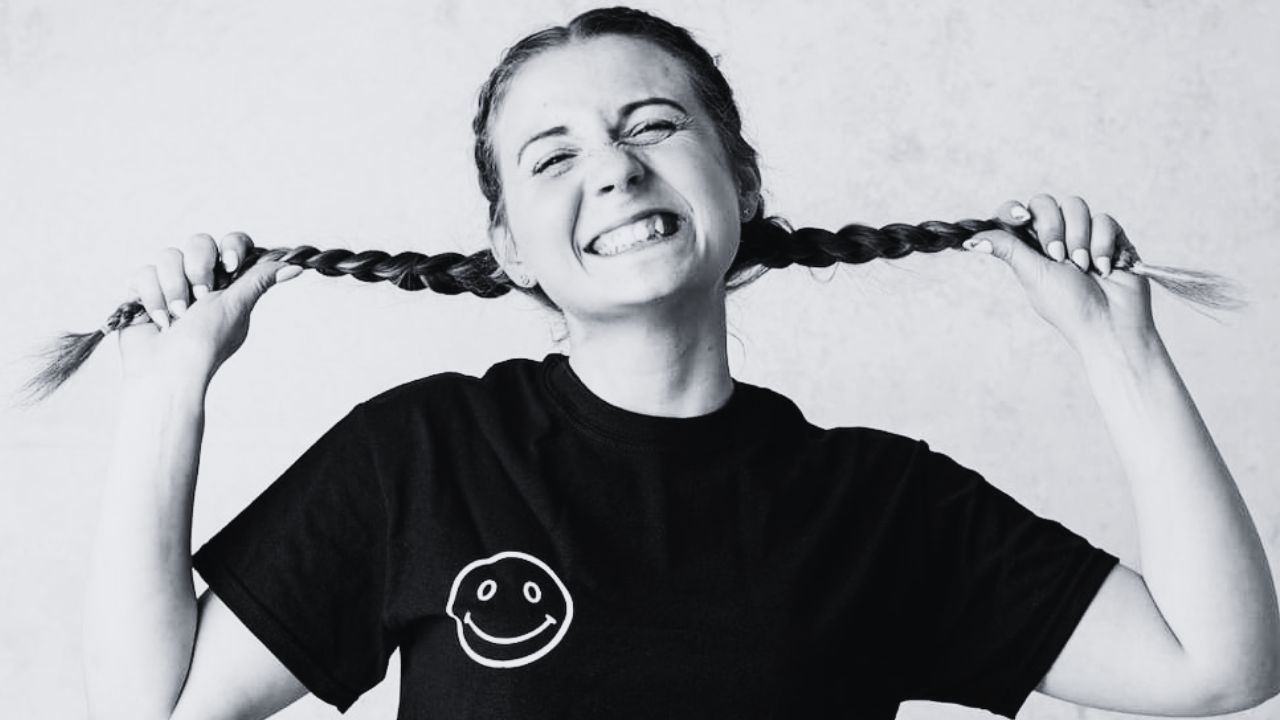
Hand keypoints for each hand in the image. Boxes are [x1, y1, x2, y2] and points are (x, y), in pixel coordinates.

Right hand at [117, 232, 303, 385]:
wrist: (168, 372)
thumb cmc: (206, 343)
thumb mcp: (237, 307)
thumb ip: (259, 280)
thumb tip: (297, 267)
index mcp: (227, 282)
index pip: (232, 243)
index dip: (231, 247)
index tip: (231, 265)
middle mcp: (199, 280)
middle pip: (199, 242)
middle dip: (198, 269)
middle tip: (200, 298)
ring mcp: (169, 285)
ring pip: (168, 256)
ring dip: (174, 288)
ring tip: (177, 316)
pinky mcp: (142, 294)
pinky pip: (143, 273)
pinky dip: (152, 298)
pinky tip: (159, 321)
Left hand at [964, 194, 1156, 350]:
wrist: (1110, 324)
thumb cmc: (1068, 306)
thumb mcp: (1032, 275)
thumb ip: (1007, 248)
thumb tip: (969, 240)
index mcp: (1029, 248)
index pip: (1014, 214)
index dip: (1014, 211)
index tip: (1021, 218)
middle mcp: (1055, 237)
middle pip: (1044, 203)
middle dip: (1052, 227)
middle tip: (1057, 256)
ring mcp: (1083, 235)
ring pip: (1076, 205)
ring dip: (1078, 238)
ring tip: (1082, 267)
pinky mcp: (1111, 237)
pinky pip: (1103, 219)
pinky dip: (1102, 245)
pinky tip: (1103, 268)